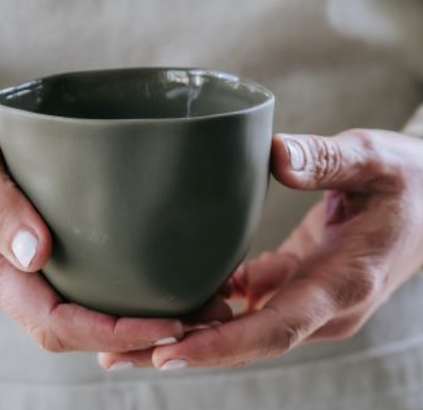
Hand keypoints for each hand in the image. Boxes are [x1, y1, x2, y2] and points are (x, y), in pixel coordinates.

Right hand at [0, 64, 189, 352]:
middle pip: (75, 327)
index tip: (171, 322)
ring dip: (132, 314)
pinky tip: (151, 268)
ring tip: (193, 296)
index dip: (114, 332)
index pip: (54, 322)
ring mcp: (12, 263)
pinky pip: (72, 280)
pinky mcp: (24, 244)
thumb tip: (34, 253)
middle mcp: (0, 275)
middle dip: (138, 332)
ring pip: (77, 308)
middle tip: (204, 313)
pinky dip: (114, 286)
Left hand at [98, 129, 422, 368]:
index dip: (222, 345)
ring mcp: (310, 300)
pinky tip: (171, 298)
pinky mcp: (299, 284)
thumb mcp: (373, 159)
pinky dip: (212, 306)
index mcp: (344, 282)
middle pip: (247, 340)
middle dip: (184, 350)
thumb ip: (326, 160)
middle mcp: (324, 306)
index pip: (277, 328)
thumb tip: (274, 157)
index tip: (167, 353)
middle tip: (117, 354)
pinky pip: (249, 303)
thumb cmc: (407, 180)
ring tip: (126, 335)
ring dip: (188, 333)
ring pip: (242, 327)